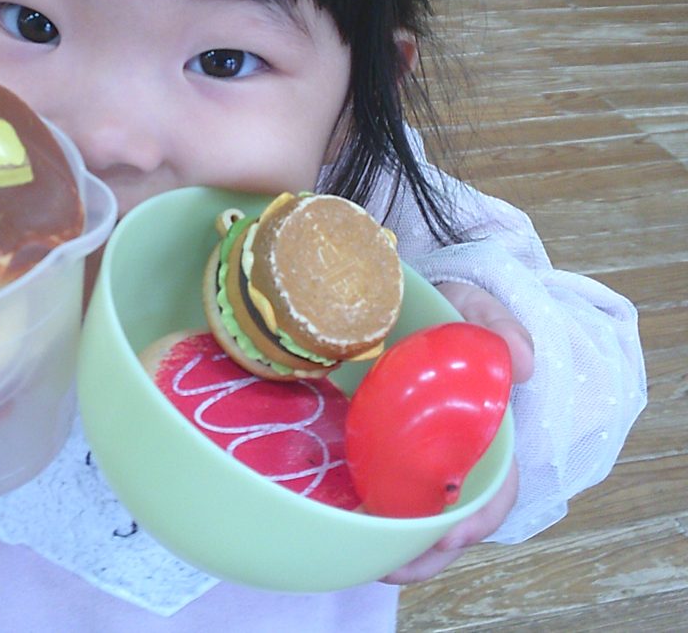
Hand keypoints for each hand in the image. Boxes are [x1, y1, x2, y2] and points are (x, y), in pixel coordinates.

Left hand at [380, 281, 533, 584]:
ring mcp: (417, 454)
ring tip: (367, 565)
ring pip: (416, 514)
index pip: (497, 488)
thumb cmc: (451, 311)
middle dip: (429, 552)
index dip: (479, 519)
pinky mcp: (380, 447)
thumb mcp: (478, 310)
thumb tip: (521, 363)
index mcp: (487, 431)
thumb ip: (500, 328)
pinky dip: (367, 516)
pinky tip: (343, 527)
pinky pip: (380, 489)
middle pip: (454, 517)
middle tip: (392, 569)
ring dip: (397, 547)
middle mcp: (455, 452)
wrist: (404, 294)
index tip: (450, 538)